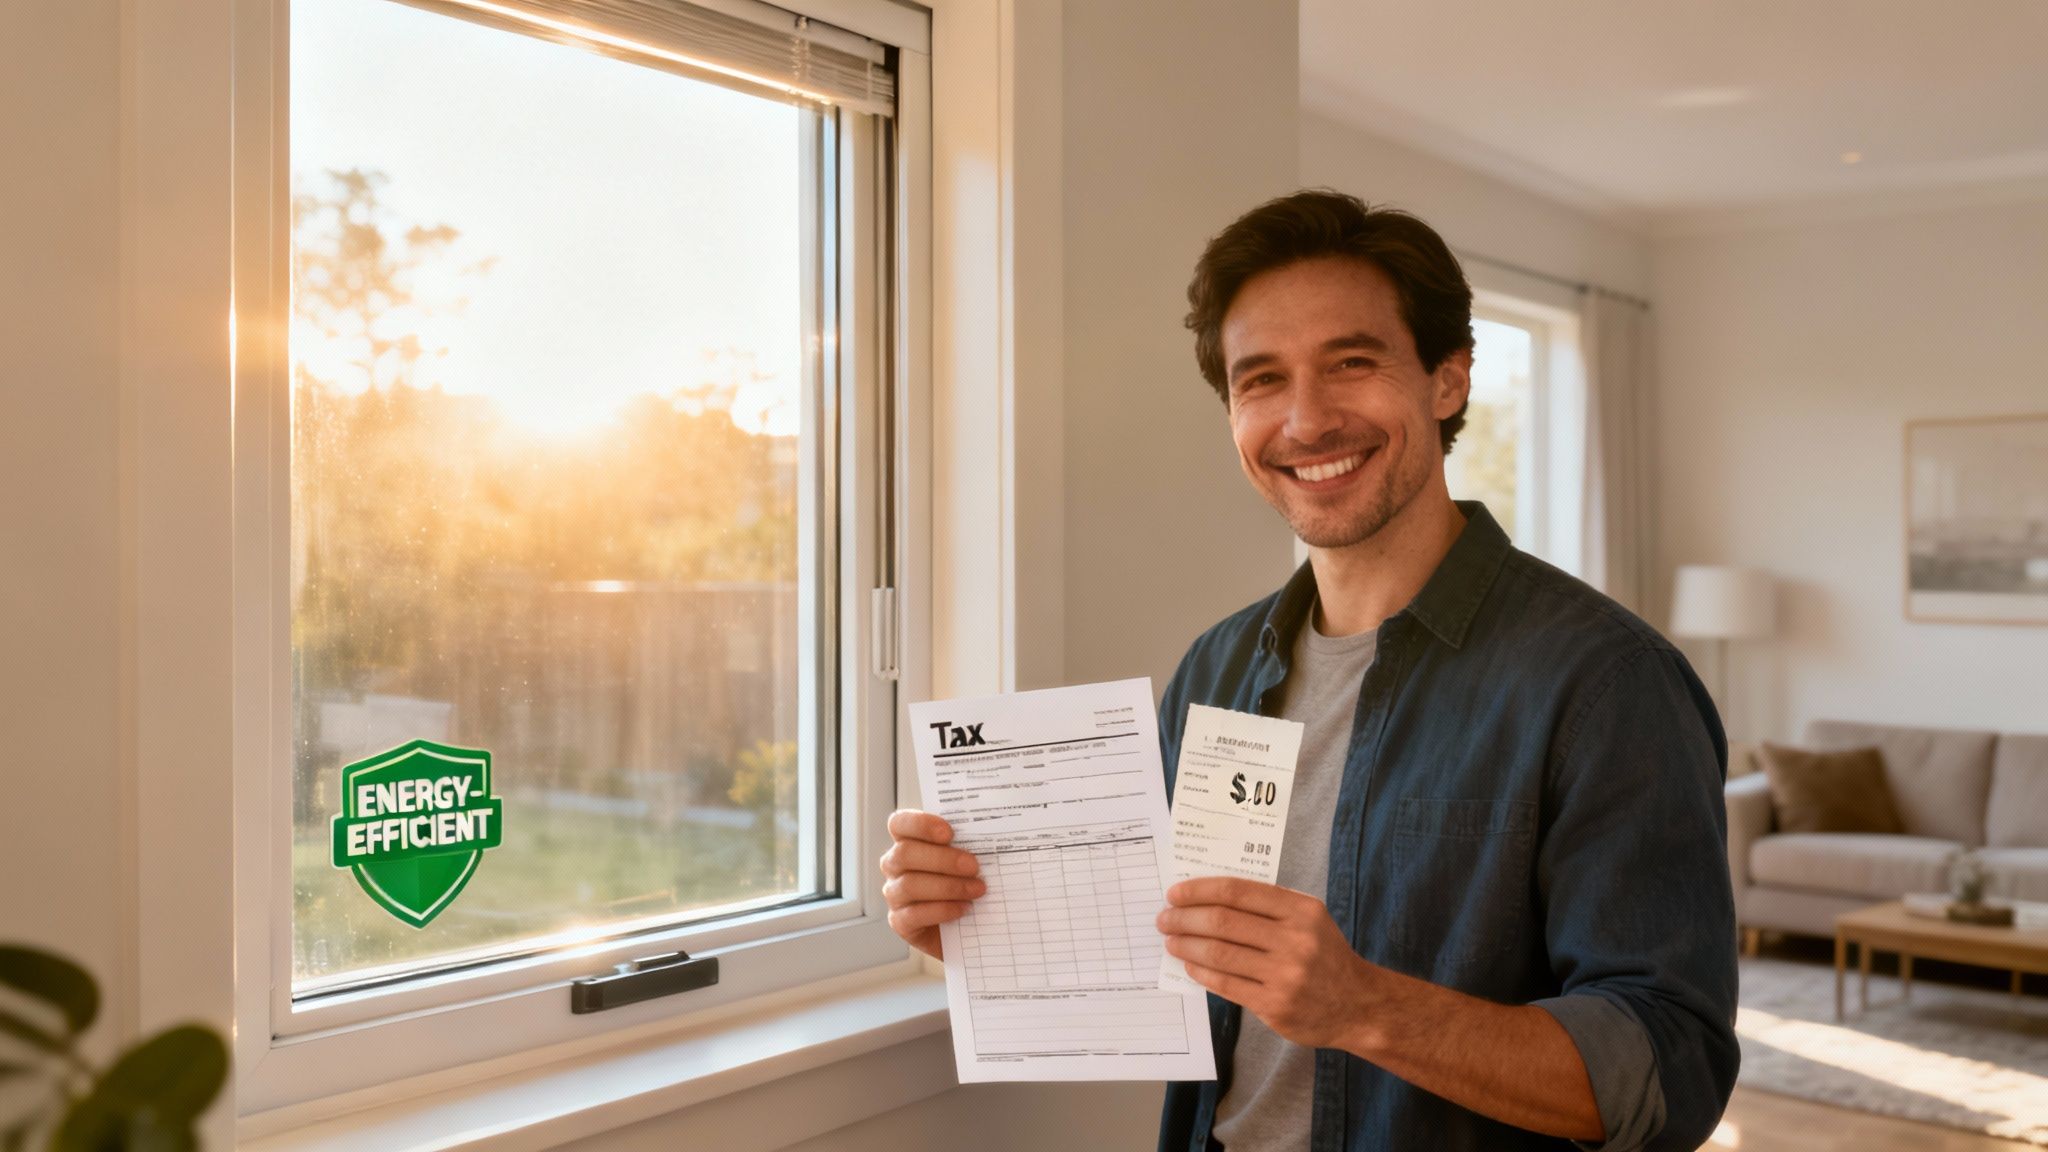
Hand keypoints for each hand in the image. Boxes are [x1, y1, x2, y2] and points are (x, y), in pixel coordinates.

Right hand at [878, 809, 983, 960]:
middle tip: (974, 866)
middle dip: (943, 859)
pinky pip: (914, 915)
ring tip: (977, 890)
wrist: (964, 924)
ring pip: (910, 885)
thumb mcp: (967, 857)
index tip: (949, 833)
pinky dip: (942, 910)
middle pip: (905, 854)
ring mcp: (894, 894)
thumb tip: (992, 833)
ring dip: (948, 887)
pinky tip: (964, 908)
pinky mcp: (900, 922)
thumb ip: (969, 843)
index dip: (921, 825)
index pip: (900, 823)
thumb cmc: (965, 879)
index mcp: (907, 841)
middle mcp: (894, 865)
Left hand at [1157, 877, 1372, 1049]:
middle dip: (1185, 918)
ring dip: (1187, 946)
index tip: (1176, 893)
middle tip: (1165, 919)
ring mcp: (1285, 975)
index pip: (1238, 892)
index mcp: (1301, 910)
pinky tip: (1190, 966)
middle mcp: (1295, 940)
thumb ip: (1267, 907)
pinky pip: (1226, 984)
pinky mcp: (1275, 1005)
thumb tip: (1208, 898)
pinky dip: (1202, 973)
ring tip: (1171, 941)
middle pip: (1223, 922)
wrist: (1359, 1005)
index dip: (1200, 890)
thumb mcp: (1308, 919)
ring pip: (1220, 953)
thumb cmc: (1325, 955)